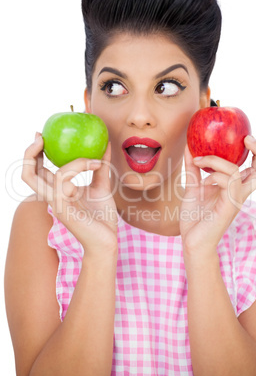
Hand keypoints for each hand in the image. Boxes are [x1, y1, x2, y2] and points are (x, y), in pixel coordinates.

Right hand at [22, 133, 117, 258]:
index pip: (38, 170)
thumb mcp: (102, 186)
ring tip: (94, 160)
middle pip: (27, 173)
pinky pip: (62, 181)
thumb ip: (100, 167)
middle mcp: (52, 196)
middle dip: (30, 152)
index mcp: (58, 191)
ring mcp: (55, 203)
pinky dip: (79, 167)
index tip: (44, 134)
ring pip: (43, 174)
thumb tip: (105, 145)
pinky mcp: (62, 208)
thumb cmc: (102, 217)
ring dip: (72, 161)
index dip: (36, 152)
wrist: (107, 241)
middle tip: (41, 136)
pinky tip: (97, 165)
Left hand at [180, 136, 255, 260]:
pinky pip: (227, 182)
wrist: (191, 243)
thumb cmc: (194, 219)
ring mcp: (235, 200)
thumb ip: (193, 170)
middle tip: (246, 138)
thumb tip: (190, 148)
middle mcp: (239, 193)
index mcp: (234, 189)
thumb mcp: (192, 189)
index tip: (243, 138)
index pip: (255, 168)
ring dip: (217, 161)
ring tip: (199, 160)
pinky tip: (203, 181)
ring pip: (238, 172)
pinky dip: (213, 175)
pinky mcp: (229, 206)